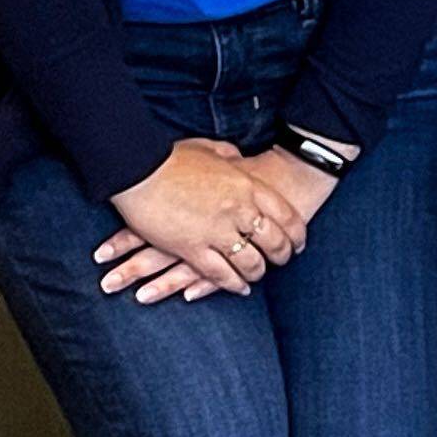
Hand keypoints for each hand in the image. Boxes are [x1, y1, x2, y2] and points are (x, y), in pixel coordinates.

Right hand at [96, 139, 303, 302]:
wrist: (137, 168)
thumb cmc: (170, 157)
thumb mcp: (208, 149)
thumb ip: (229, 156)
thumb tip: (238, 159)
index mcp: (246, 185)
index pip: (285, 215)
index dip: (296, 232)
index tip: (299, 242)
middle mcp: (238, 210)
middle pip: (273, 241)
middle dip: (282, 255)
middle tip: (283, 261)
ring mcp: (216, 231)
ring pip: (249, 261)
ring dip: (257, 271)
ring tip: (259, 276)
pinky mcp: (191, 248)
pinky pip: (219, 274)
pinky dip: (232, 283)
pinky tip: (239, 288)